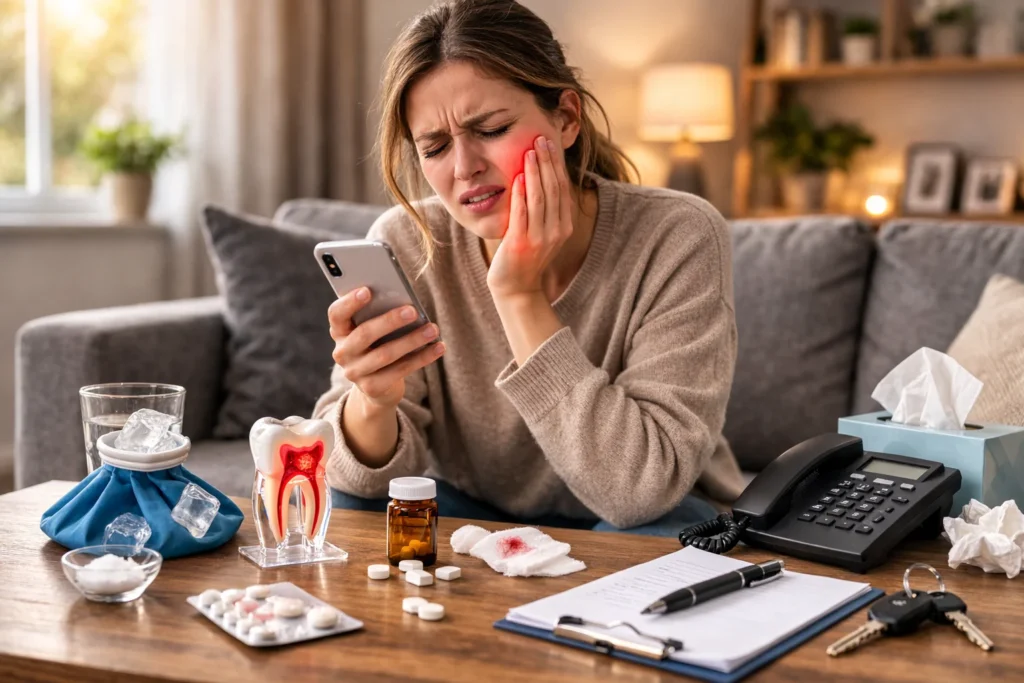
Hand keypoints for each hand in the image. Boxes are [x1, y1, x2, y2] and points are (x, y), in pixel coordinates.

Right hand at [328, 288, 444, 408]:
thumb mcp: (374, 329)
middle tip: (413, 311)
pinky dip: (422, 358)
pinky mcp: (372, 388)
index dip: (349, 302)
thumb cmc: (378, 344)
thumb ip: (380, 315)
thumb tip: (406, 302)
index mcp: (339, 331)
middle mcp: (342, 352)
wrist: (377, 386)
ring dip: (412, 340)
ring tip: (433, 329)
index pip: (336, 314)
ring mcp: (355, 372)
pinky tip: (438, 347)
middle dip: (390, 321)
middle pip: (364, 334)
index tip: (367, 290)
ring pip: (385, 354)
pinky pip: (400, 370)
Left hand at [486, 135, 573, 299]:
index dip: (556, 165)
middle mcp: (556, 231)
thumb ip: (544, 209)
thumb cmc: (526, 255)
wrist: (516, 287)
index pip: (562, 188)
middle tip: (540, 139)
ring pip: (540, 198)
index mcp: (564, 226)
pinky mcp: (520, 243)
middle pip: (553, 189)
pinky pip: (522, 213)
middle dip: (547, 162)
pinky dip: (521, 193)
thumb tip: (540, 177)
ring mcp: (539, 238)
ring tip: (529, 152)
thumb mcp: (542, 231)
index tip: (549, 144)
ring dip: (534, 172)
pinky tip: (518, 176)